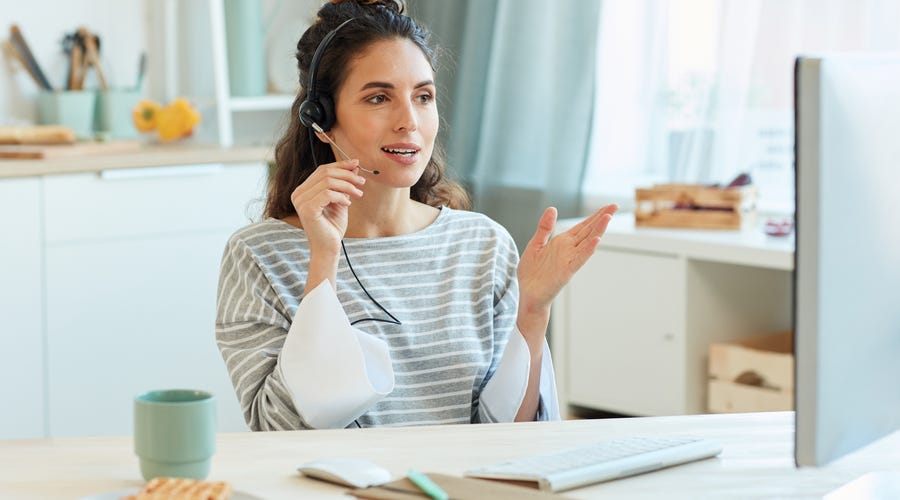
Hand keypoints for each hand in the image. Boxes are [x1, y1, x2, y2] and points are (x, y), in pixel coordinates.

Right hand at [290, 159, 365, 253]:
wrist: (328, 248)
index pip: (322, 169)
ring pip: (328, 181)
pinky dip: (341, 196)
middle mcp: (298, 193)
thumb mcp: (341, 200)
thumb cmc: (333, 227)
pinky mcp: (307, 209)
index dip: (341, 165)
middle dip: (347, 174)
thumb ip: (345, 184)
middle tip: (362, 181)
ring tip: (358, 194)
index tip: (357, 164)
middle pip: (325, 172)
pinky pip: (327, 194)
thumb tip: (355, 165)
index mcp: (303, 190)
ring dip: (347, 186)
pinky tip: (348, 203)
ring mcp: (301, 201)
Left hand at [516, 205, 617, 342]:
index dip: (594, 215)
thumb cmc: (531, 273)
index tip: (608, 206)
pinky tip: (596, 241)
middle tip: (615, 206)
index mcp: (561, 242)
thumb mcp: (535, 244)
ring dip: (598, 230)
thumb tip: (552, 208)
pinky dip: (588, 250)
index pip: (582, 226)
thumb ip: (544, 228)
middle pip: (588, 231)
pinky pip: (579, 259)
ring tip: (608, 217)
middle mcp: (568, 249)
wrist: (528, 295)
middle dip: (601, 218)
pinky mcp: (566, 271)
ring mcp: (569, 260)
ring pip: (587, 242)